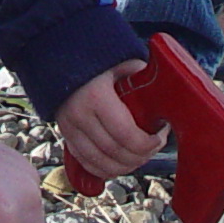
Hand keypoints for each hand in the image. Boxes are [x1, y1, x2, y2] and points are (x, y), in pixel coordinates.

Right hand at [55, 62, 164, 181]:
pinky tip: (118, 164)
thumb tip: (164, 92)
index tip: (159, 138)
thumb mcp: (122, 62)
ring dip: (123, 167)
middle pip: (114, 153)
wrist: (59, 53)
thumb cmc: (94, 56)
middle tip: (153, 148)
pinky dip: (103, 169)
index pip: (126, 135)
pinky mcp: (64, 133)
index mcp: (96, 97)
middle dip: (139, 157)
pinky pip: (85, 161)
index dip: (147, 145)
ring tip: (139, 157)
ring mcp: (68, 126)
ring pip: (99, 163)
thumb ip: (142, 77)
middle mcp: (79, 115)